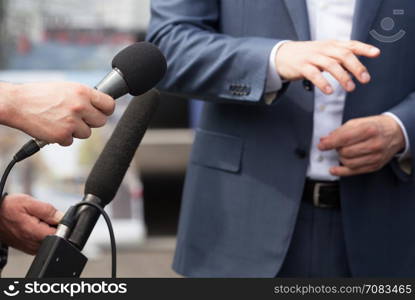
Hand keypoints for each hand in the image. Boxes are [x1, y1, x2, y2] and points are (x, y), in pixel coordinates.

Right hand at [0, 82, 114, 145]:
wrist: (17, 104)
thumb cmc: (40, 95)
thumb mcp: (66, 88)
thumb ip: (83, 97)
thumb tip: (98, 105)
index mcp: (82, 92)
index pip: (109, 104)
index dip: (106, 110)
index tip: (102, 112)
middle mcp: (80, 106)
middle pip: (101, 121)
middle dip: (91, 121)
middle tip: (79, 118)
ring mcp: (72, 122)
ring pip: (87, 133)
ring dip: (76, 130)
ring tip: (61, 120)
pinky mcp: (63, 135)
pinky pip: (71, 141)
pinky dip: (63, 137)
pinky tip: (53, 127)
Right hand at [0, 194, 62, 254]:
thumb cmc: (7, 209)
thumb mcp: (29, 203)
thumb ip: (48, 211)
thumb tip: (63, 217)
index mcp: (36, 234)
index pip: (61, 232)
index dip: (61, 222)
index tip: (53, 216)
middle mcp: (34, 244)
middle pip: (56, 235)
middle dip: (52, 224)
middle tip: (40, 216)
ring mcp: (31, 247)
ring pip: (49, 237)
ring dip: (45, 227)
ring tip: (34, 220)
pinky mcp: (29, 247)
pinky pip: (42, 239)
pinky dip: (40, 231)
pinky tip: (32, 224)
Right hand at [275, 40, 380, 93]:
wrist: (283, 55)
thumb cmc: (308, 56)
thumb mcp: (325, 53)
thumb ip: (340, 58)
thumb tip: (358, 69)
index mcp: (331, 45)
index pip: (351, 44)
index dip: (364, 48)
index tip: (376, 54)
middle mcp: (323, 49)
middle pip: (343, 55)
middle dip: (356, 67)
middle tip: (365, 80)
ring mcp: (312, 57)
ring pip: (331, 65)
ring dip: (343, 77)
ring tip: (350, 88)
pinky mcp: (302, 67)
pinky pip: (314, 74)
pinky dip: (323, 83)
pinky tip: (329, 91)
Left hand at [318, 115, 404, 176]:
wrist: (396, 132)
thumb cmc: (375, 126)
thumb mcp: (358, 122)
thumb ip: (340, 131)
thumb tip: (324, 140)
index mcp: (368, 130)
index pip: (344, 138)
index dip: (330, 143)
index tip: (321, 145)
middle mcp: (374, 144)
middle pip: (346, 152)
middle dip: (337, 149)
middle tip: (337, 145)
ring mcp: (376, 156)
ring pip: (349, 163)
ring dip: (340, 158)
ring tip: (342, 152)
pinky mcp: (375, 166)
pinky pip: (355, 171)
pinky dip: (341, 171)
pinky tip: (333, 169)